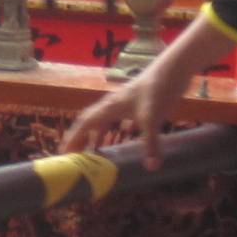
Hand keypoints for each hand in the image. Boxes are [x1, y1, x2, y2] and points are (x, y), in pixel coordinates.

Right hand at [61, 68, 177, 170]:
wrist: (173, 69)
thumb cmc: (157, 89)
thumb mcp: (153, 119)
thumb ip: (151, 144)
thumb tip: (152, 167)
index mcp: (109, 107)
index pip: (84, 124)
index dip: (73, 138)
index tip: (63, 153)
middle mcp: (113, 104)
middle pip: (90, 122)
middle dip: (80, 138)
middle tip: (74, 155)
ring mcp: (124, 103)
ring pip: (105, 121)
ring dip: (97, 135)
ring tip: (94, 152)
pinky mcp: (137, 103)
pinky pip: (120, 120)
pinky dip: (116, 131)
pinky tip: (123, 139)